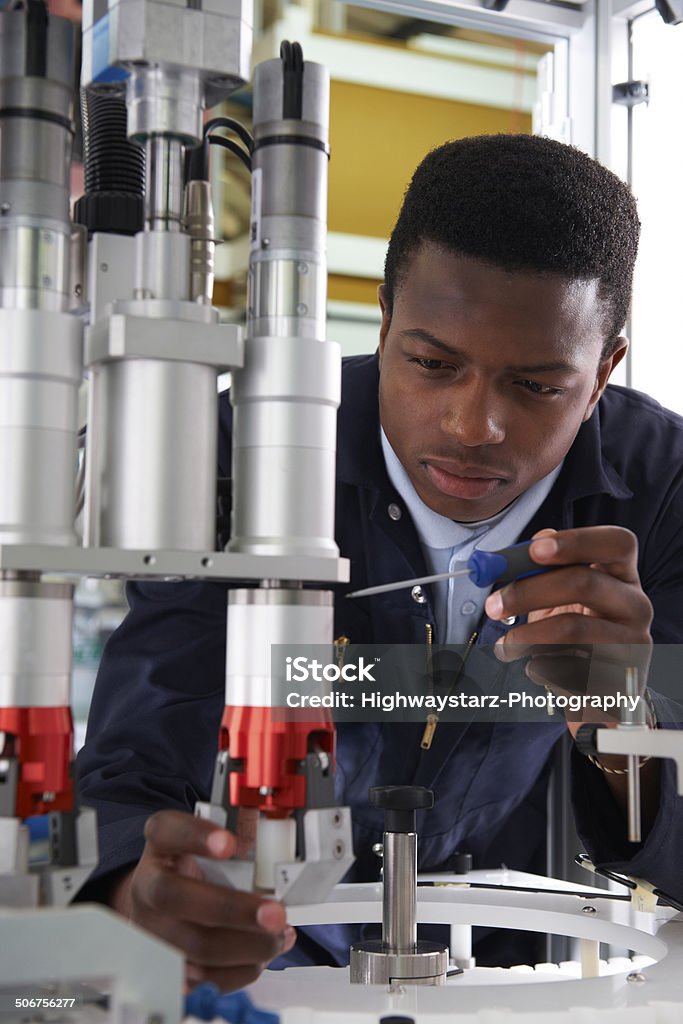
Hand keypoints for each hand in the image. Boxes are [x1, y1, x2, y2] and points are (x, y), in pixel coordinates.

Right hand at [109, 809, 296, 989]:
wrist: (163, 904)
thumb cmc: (196, 866)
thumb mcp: (211, 836)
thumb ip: (241, 825)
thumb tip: (280, 819)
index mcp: (160, 844)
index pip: (167, 830)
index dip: (195, 836)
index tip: (229, 843)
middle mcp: (148, 886)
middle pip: (176, 899)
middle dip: (232, 910)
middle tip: (275, 913)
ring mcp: (152, 931)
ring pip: (193, 948)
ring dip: (246, 946)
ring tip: (279, 935)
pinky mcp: (166, 968)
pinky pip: (203, 979)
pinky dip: (240, 970)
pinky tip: (265, 953)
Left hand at [484, 526, 652, 734]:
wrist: (594, 688)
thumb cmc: (574, 630)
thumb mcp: (558, 596)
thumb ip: (544, 569)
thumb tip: (525, 549)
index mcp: (622, 574)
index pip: (617, 543)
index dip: (577, 541)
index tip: (534, 550)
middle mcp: (636, 605)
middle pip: (585, 583)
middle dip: (529, 592)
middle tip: (493, 605)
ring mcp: (634, 643)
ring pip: (573, 629)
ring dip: (526, 637)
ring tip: (505, 646)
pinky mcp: (622, 679)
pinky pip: (570, 669)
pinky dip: (542, 668)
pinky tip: (537, 667)